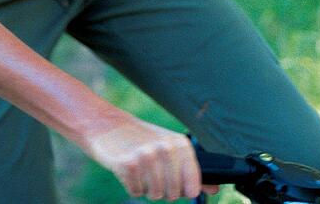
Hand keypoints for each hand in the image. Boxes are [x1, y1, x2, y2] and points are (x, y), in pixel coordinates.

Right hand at [85, 117, 214, 199]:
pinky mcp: (128, 164)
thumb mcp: (167, 147)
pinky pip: (136, 192)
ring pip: (155, 194)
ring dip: (145, 187)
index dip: (183, 190)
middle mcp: (165, 148)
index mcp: (179, 144)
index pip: (193, 186)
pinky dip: (131, 185)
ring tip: (139, 169)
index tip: (175, 183)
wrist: (104, 124)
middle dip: (161, 189)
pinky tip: (127, 169)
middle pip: (173, 194)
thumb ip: (191, 169)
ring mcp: (147, 156)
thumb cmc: (139, 138)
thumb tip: (215, 190)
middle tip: (150, 171)